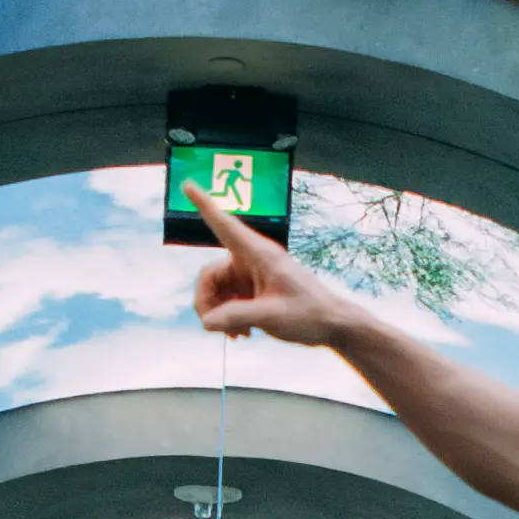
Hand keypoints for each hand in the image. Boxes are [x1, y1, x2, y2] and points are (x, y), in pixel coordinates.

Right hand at [185, 185, 351, 346]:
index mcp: (259, 254)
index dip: (204, 205)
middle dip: (206, 301)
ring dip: (218, 313)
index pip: (225, 225)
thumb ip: (236, 317)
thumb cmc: (308, 314)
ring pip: (216, 289)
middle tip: (212, 326)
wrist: (331, 325)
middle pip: (209, 274)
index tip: (187, 184)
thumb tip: (206, 322)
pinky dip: (227, 316)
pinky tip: (241, 333)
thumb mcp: (272, 316)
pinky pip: (227, 300)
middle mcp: (251, 260)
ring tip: (234, 334)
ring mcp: (250, 275)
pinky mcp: (252, 290)